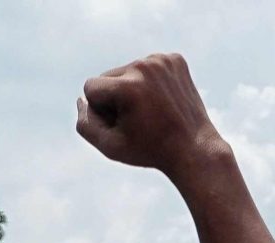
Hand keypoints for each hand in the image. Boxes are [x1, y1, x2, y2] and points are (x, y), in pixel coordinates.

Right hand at [75, 53, 226, 180]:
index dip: (100, 110)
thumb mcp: (109, 146)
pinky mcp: (175, 59)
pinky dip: (150, 82)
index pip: (90, 87)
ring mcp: (163, 60)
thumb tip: (80, 99)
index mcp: (127, 87)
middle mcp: (144, 66)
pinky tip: (161, 100)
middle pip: (108, 76)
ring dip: (132, 89)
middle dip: (115, 97)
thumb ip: (85, 124)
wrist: (193, 148)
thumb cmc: (149, 150)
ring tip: (151, 111)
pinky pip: (148, 66)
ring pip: (128, 70)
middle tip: (138, 120)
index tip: (120, 124)